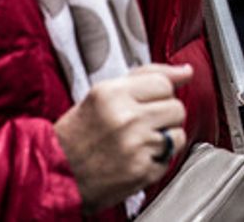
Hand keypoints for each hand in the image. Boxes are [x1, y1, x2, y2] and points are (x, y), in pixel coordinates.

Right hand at [54, 63, 192, 212]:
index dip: (159, 93)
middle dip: (164, 115)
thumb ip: (146, 77)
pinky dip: (158, 159)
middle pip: (176, 108)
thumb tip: (186, 71)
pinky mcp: (142, 172)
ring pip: (178, 134)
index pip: (163, 83)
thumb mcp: (103, 93)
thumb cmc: (78, 133)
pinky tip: (137, 157)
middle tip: (142, 122)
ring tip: (139, 141)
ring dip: (164, 138)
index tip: (149, 100)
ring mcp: (136, 147)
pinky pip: (170, 159)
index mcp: (112, 94)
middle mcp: (126, 118)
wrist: (56, 172)